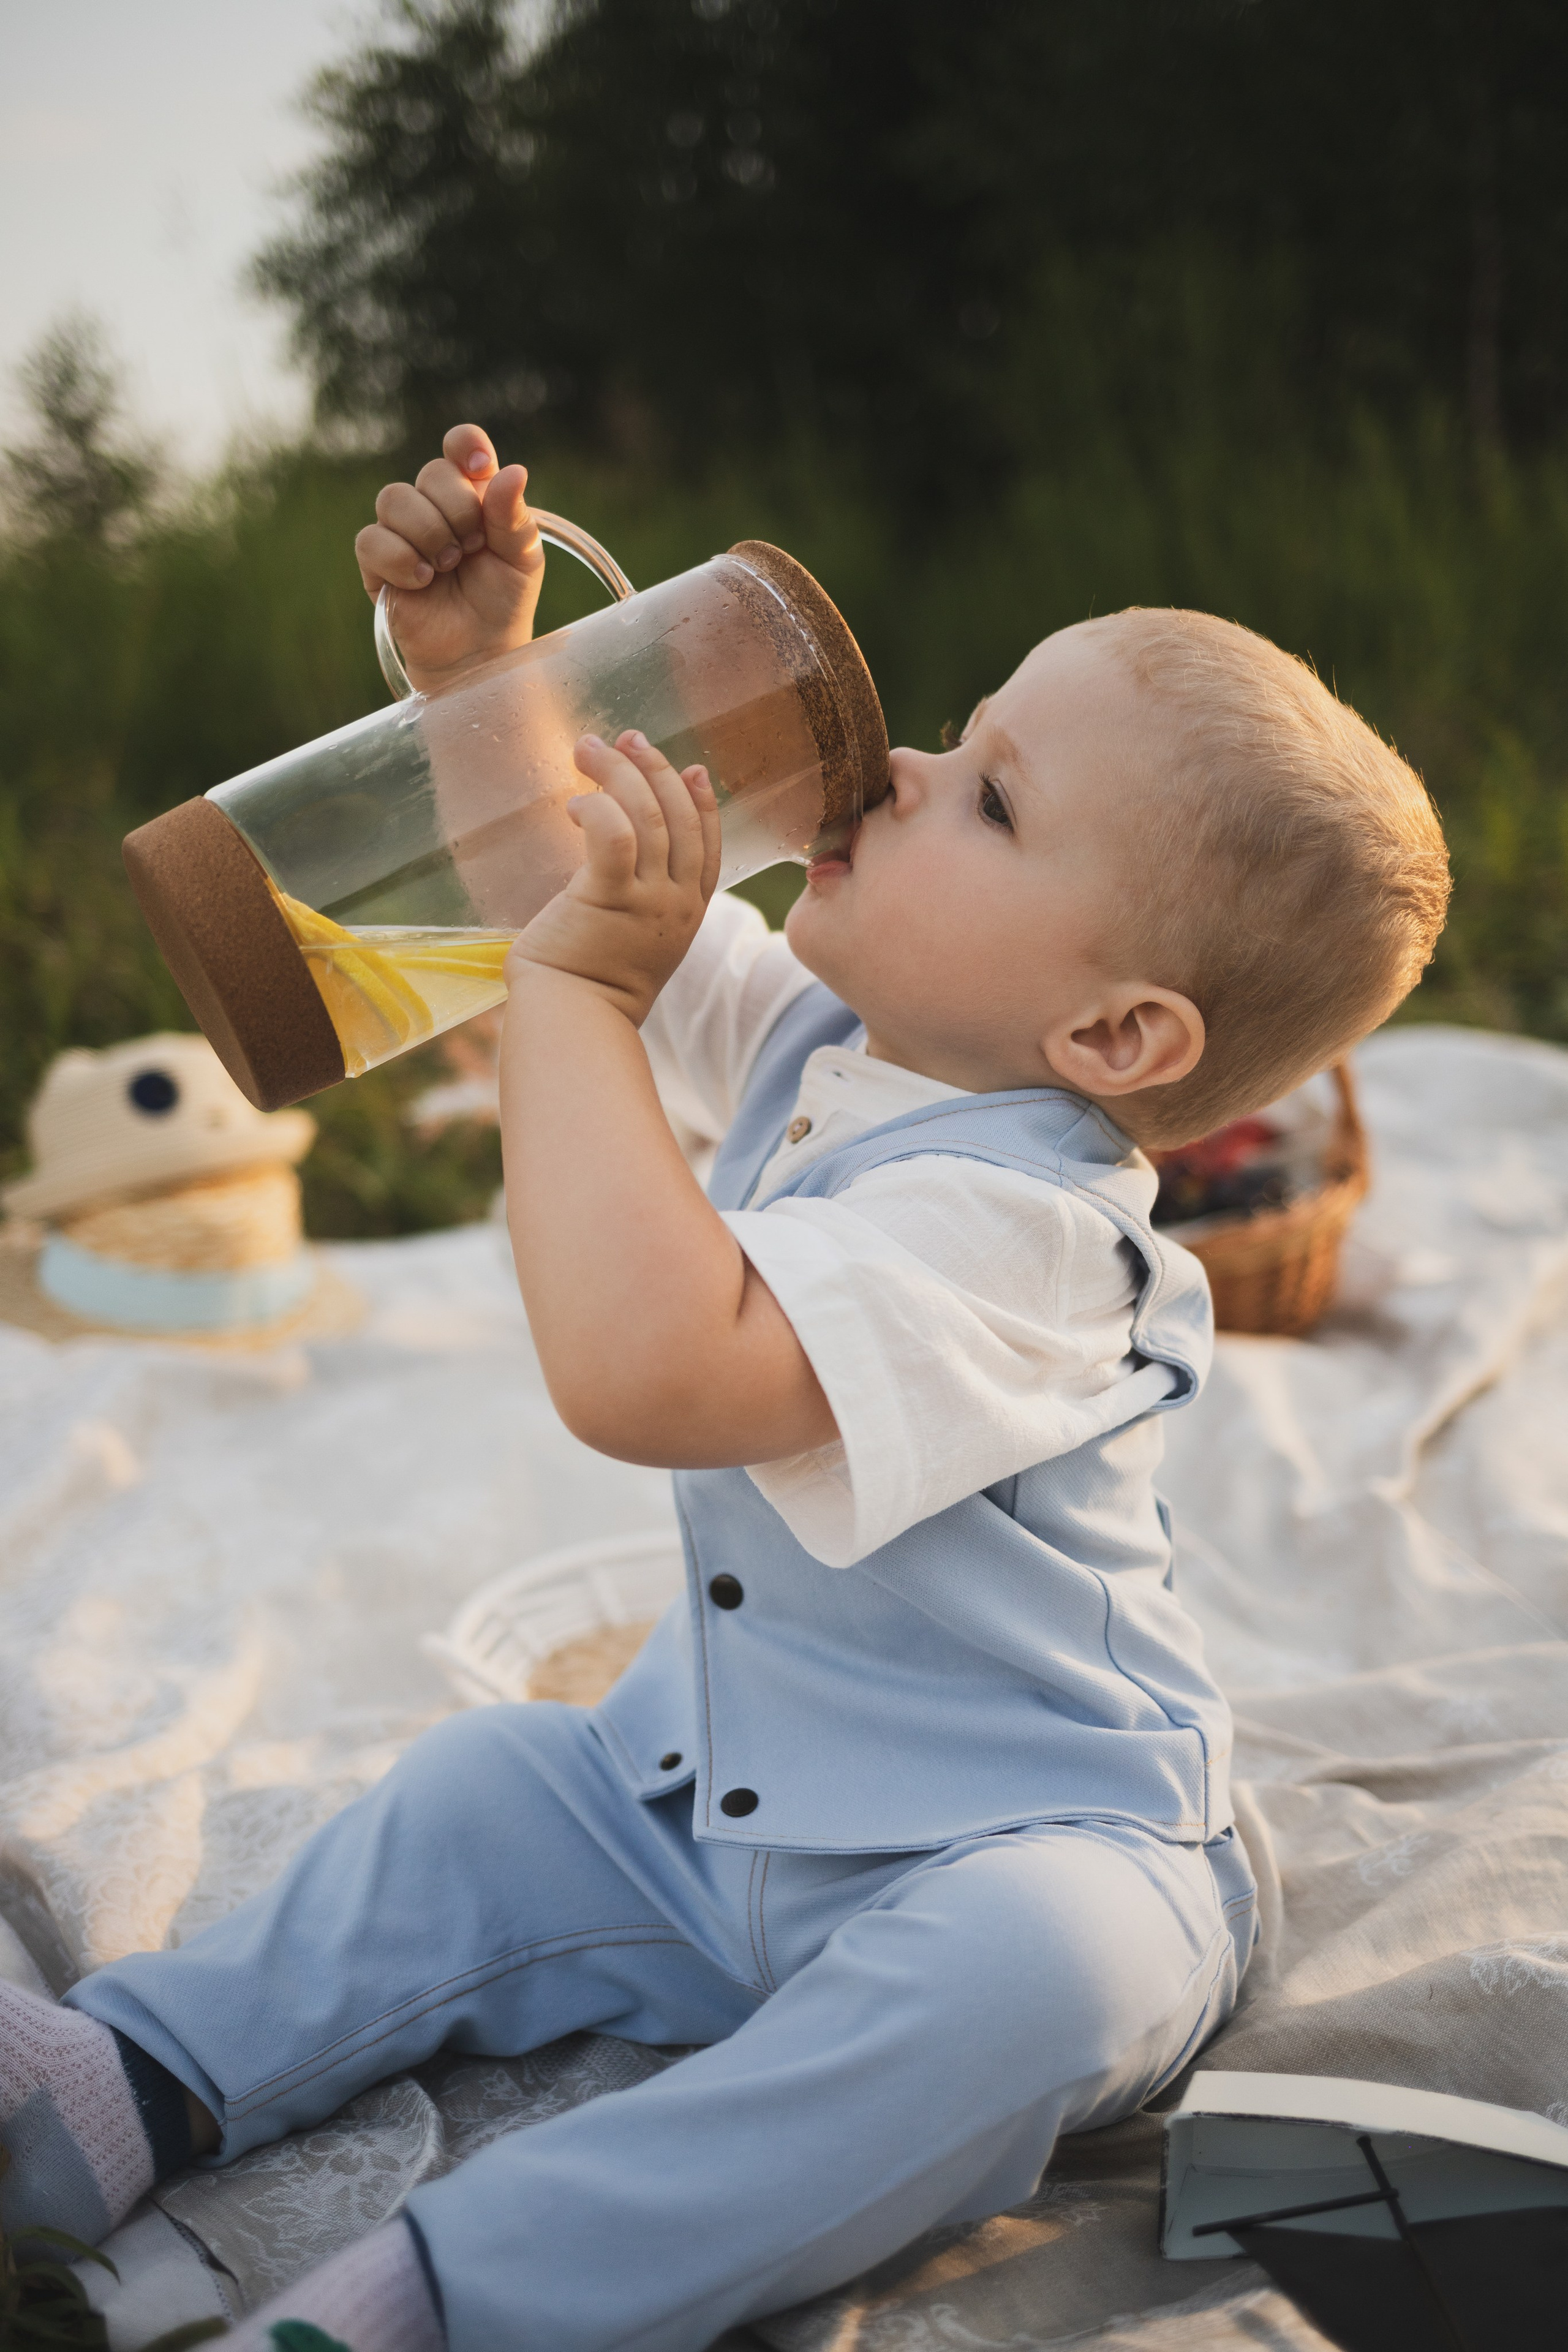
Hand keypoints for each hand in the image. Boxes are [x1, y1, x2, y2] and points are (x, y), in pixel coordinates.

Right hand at [354, 423, 542, 689]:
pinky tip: (423, 581)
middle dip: (457, 509)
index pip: (460, 446)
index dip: (464, 445)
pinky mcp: (377, 564)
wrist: (479, 653)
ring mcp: (402, 532)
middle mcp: (434, 506)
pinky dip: (401, 559)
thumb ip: (513, 516)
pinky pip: (372, 540)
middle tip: (473, 547)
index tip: (478, 467)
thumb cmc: (502, 603)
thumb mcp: (521, 559)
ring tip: (448, 566)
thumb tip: (512, 471)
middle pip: (431, 472)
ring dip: (428, 533)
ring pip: (394, 498)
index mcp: (473, 495)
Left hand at [506, 730, 721, 1023]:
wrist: (575, 1021)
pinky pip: (614, 834)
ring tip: (588, 748)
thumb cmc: (589, 988)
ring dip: (618, 773)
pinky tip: (574, 805)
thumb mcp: (633, 944)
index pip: (706, 843)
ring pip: (648, 817)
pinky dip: (596, 808)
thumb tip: (616, 859)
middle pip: (680, 817)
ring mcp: (648, 901)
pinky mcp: (609, 898)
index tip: (689, 767)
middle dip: (654, 769)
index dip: (700, 800)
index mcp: (687, 913)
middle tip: (625, 739)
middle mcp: (676, 904)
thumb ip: (637, 905)